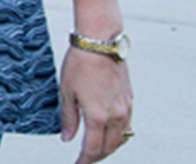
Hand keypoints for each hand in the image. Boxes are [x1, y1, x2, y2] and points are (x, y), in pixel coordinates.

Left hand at [59, 48, 133, 162]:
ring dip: (108, 147)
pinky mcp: (129, 100)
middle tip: (84, 159)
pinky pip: (126, 126)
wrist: (100, 43)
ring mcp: (125, 108)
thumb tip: (67, 138)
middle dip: (96, 157)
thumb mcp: (66, 92)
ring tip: (95, 149)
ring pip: (120, 139)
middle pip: (109, 148)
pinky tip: (107, 133)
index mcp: (97, 116)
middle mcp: (115, 116)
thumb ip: (68, 118)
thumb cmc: (80, 63)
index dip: (84, 161)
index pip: (92, 149)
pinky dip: (117, 135)